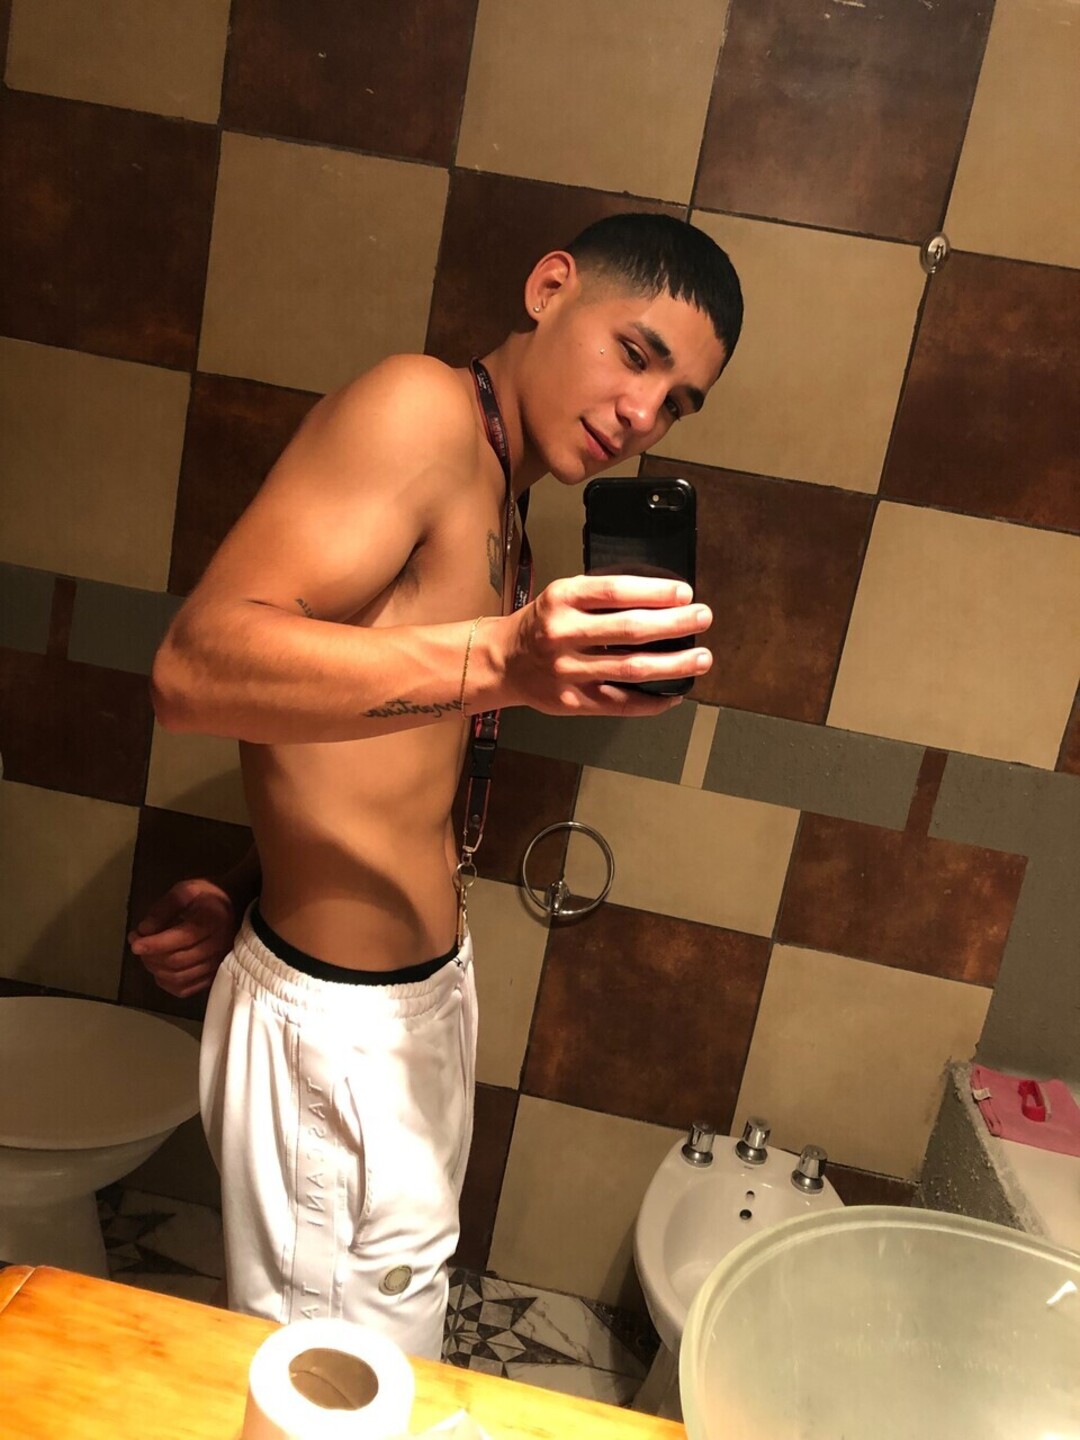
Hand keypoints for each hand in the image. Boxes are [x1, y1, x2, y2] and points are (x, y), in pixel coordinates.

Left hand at [128, 878, 237, 998]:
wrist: (236, 905)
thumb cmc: (208, 896)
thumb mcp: (185, 891)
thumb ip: (163, 908)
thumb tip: (143, 930)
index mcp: (211, 922)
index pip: (180, 940)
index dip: (154, 944)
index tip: (134, 942)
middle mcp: (216, 947)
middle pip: (176, 962)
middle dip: (150, 956)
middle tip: (138, 945)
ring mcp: (216, 964)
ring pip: (179, 977)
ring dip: (156, 970)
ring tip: (148, 956)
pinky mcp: (213, 975)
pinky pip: (186, 989)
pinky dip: (167, 984)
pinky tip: (160, 971)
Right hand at [501, 575, 711, 714]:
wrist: (502, 661)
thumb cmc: (541, 625)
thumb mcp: (562, 597)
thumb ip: (600, 598)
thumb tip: (660, 601)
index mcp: (562, 599)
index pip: (616, 591)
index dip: (655, 592)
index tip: (685, 594)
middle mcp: (562, 634)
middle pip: (630, 630)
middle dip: (674, 624)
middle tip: (703, 618)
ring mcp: (567, 671)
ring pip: (631, 669)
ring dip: (673, 665)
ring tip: (701, 659)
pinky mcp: (572, 701)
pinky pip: (620, 704)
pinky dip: (652, 701)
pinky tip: (674, 694)